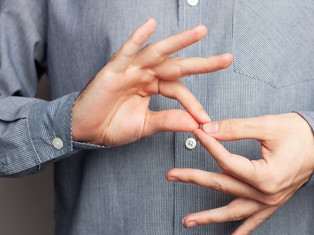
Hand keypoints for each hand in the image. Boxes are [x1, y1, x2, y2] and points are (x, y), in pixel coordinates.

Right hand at [72, 18, 231, 145]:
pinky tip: (151, 24)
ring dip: (179, 42)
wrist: (86, 131)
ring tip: (200, 32)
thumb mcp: (147, 125)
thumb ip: (169, 121)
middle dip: (202, 63)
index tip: (204, 119)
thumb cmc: (113, 125)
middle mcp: (145, 74)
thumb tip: (195, 123)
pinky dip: (137, 38)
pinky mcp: (114, 70)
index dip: (193, 103)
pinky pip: (127, 51)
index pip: (179, 89)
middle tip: (227, 59)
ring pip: (158, 52)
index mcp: (152, 87)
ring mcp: (130, 70)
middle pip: (177, 65)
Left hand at [167, 113, 313, 234]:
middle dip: (194, 179)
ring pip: (234, 211)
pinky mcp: (274, 202)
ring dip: (210, 216)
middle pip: (223, 186)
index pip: (227, 162)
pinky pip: (256, 220)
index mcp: (265, 175)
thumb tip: (207, 129)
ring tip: (188, 221)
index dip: (209, 146)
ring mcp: (270, 201)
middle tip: (171, 175)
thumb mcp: (267, 126)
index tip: (196, 133)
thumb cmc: (301, 134)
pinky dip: (243, 230)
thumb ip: (234, 128)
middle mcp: (267, 194)